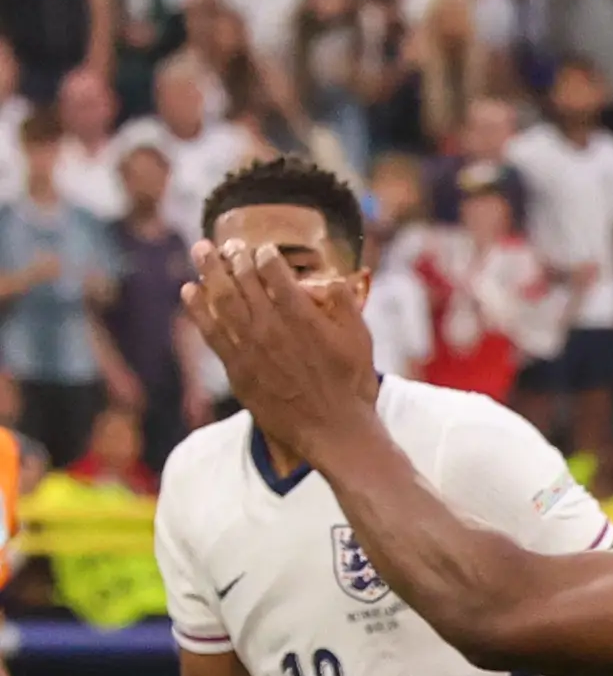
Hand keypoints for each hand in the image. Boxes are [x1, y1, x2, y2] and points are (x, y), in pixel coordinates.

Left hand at [183, 241, 380, 462]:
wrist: (334, 431)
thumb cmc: (352, 386)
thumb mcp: (361, 340)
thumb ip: (345, 304)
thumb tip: (330, 279)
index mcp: (302, 315)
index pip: (274, 271)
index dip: (265, 255)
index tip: (263, 249)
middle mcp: (271, 326)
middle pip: (243, 279)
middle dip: (234, 255)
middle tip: (229, 243)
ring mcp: (250, 347)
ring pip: (221, 298)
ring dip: (209, 271)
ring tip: (200, 250)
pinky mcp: (237, 368)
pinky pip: (210, 330)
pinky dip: (197, 308)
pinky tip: (189, 290)